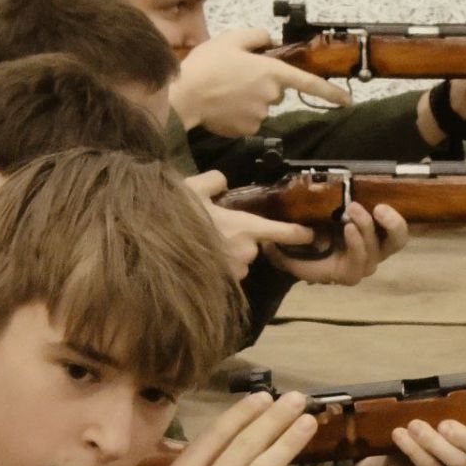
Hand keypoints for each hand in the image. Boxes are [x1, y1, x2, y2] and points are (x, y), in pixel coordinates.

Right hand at [173, 28, 351, 136]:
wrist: (185, 95)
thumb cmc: (206, 65)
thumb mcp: (231, 39)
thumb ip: (255, 36)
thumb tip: (269, 40)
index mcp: (272, 71)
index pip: (309, 82)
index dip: (331, 92)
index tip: (348, 101)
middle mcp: (271, 96)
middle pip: (276, 91)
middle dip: (262, 84)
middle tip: (235, 76)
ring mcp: (260, 116)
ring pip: (261, 106)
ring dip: (248, 99)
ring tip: (223, 90)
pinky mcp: (247, 131)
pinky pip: (248, 121)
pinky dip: (238, 114)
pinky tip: (221, 106)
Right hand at [186, 170, 313, 278]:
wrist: (154, 246)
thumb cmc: (176, 216)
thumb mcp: (194, 187)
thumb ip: (215, 181)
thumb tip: (223, 181)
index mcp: (244, 227)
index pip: (280, 232)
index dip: (297, 233)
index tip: (311, 235)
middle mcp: (244, 253)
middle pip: (252, 246)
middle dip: (240, 239)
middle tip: (217, 229)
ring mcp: (232, 272)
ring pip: (238, 261)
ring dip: (228, 254)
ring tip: (205, 243)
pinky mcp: (218, 284)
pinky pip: (224, 273)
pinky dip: (216, 266)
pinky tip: (198, 257)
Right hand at [265, 201, 407, 285]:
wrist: (309, 246)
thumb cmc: (299, 252)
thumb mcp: (287, 254)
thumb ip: (282, 251)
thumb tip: (274, 243)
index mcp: (344, 273)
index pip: (356, 267)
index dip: (355, 247)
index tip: (346, 226)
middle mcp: (363, 265)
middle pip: (376, 253)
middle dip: (367, 229)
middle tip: (353, 208)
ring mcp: (376, 250)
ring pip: (392, 243)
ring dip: (385, 223)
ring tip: (374, 206)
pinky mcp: (383, 236)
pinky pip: (396, 233)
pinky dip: (394, 220)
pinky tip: (383, 207)